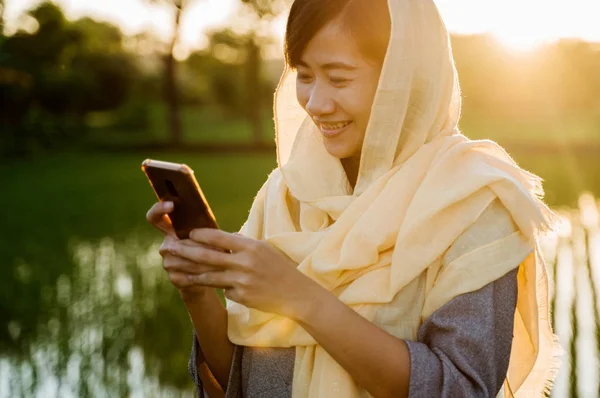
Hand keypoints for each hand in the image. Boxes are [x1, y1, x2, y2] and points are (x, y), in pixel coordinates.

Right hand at [146, 201, 217, 300]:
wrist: (208, 277)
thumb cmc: (211, 249)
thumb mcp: (210, 236)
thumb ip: (210, 230)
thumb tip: (228, 233)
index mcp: (171, 230)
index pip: (155, 217)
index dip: (159, 209)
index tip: (171, 204)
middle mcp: (166, 246)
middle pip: (179, 243)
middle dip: (199, 246)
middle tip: (219, 248)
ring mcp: (168, 263)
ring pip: (186, 260)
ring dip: (205, 261)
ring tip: (222, 261)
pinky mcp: (174, 278)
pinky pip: (189, 274)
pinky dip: (203, 274)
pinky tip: (215, 274)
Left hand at [164, 229, 325, 319]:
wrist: (296, 294)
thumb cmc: (279, 267)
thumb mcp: (263, 249)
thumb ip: (241, 244)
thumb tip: (220, 238)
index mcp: (250, 246)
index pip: (219, 237)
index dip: (201, 235)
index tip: (188, 234)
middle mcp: (244, 263)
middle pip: (207, 257)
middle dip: (185, 252)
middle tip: (168, 248)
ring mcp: (241, 282)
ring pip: (208, 276)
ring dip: (189, 273)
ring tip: (174, 270)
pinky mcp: (240, 297)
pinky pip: (223, 290)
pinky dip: (219, 287)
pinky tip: (218, 286)